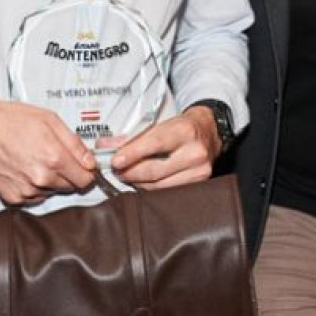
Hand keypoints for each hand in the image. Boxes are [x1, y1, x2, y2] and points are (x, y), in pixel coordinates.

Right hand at [0, 86, 96, 205]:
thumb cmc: (10, 120)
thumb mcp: (50, 120)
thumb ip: (74, 143)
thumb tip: (90, 161)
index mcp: (54, 157)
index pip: (86, 179)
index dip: (87, 171)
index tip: (83, 165)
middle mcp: (41, 178)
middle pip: (71, 187)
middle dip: (68, 173)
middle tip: (53, 155)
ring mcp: (26, 190)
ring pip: (53, 191)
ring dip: (50, 180)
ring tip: (34, 158)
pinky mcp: (13, 197)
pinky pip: (35, 197)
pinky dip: (34, 186)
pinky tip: (24, 168)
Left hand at [101, 106, 219, 189]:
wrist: (209, 131)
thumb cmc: (182, 127)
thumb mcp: (160, 124)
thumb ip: (132, 137)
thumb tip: (105, 146)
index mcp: (185, 131)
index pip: (154, 144)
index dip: (132, 154)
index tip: (115, 161)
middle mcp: (195, 152)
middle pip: (155, 169)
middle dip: (130, 172)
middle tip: (116, 171)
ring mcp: (199, 170)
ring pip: (159, 185)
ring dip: (138, 182)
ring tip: (127, 176)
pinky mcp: (200, 183)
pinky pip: (168, 191)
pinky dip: (151, 188)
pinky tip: (143, 182)